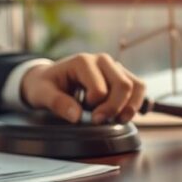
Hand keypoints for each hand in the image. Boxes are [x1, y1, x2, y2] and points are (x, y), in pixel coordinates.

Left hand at [19, 53, 145, 124]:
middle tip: (99, 121)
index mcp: (82, 61)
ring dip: (130, 107)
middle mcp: (101, 60)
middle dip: (114, 109)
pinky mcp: (121, 75)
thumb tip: (77, 116)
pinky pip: (139, 87)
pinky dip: (136, 103)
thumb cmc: (45, 85)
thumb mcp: (42, 93)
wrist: (48, 79)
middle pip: (123, 85)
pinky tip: (125, 115)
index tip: (86, 117)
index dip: (96, 108)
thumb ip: (57, 103)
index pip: (100, 89)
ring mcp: (113, 66)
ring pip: (136, 86)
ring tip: (116, 120)